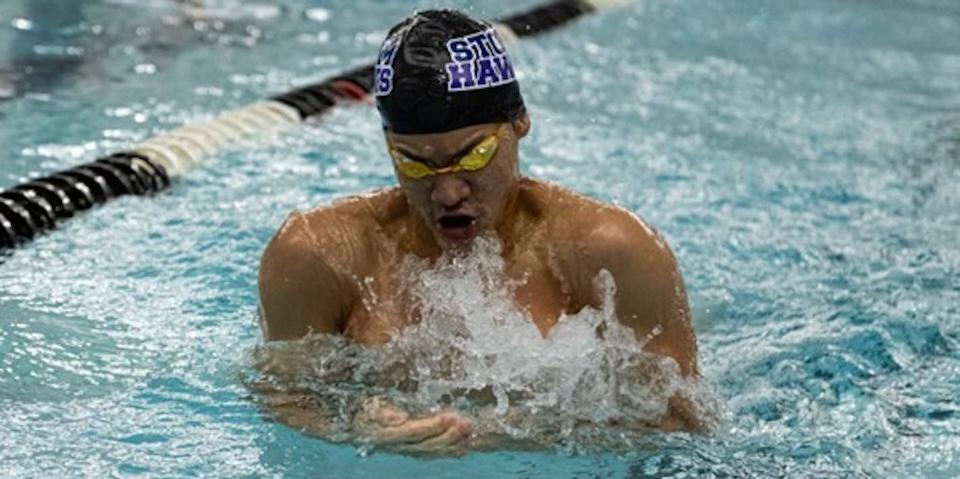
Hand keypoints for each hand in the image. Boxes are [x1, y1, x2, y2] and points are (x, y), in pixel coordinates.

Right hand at [353, 397, 473, 453]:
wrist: (361, 427)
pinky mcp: (418, 449)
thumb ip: (383, 414)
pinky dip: (452, 448)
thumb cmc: (367, 413)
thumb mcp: (371, 410)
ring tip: (470, 427)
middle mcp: (402, 446)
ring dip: (454, 441)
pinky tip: (466, 441)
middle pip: (428, 444)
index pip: (414, 432)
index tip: (449, 416)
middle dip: (449, 435)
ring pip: (435, 450)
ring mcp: (411, 450)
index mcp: (389, 435)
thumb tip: (400, 418)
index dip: (432, 426)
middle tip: (466, 422)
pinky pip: (437, 452)